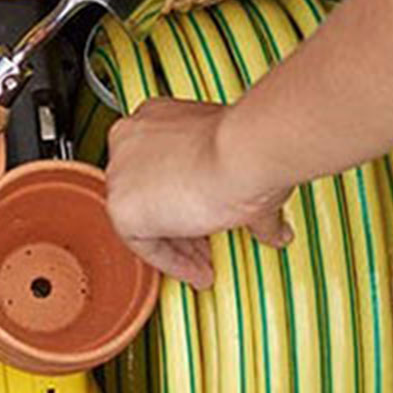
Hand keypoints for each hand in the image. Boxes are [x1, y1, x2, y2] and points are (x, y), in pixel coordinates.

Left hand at [103, 98, 293, 290]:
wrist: (243, 152)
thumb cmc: (246, 146)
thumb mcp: (241, 163)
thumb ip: (241, 191)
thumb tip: (272, 226)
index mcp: (155, 118)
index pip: (160, 169)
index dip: (186, 200)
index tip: (206, 219)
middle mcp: (130, 139)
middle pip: (150, 194)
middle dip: (181, 226)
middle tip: (206, 248)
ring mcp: (120, 171)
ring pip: (145, 221)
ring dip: (177, 249)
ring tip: (206, 268)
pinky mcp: (121, 207)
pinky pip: (143, 245)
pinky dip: (171, 263)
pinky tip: (196, 273)